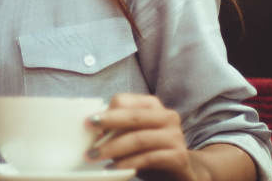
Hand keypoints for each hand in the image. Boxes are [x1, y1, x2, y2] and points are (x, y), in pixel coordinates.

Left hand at [85, 93, 210, 180]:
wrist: (183, 172)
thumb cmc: (151, 151)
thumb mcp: (134, 136)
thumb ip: (118, 129)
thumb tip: (91, 131)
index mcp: (153, 106)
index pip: (124, 100)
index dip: (105, 112)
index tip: (88, 124)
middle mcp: (168, 117)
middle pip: (133, 116)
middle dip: (108, 124)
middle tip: (88, 136)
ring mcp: (175, 137)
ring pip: (139, 139)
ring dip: (113, 148)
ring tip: (94, 157)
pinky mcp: (179, 157)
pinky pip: (149, 158)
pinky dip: (128, 163)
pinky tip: (113, 168)